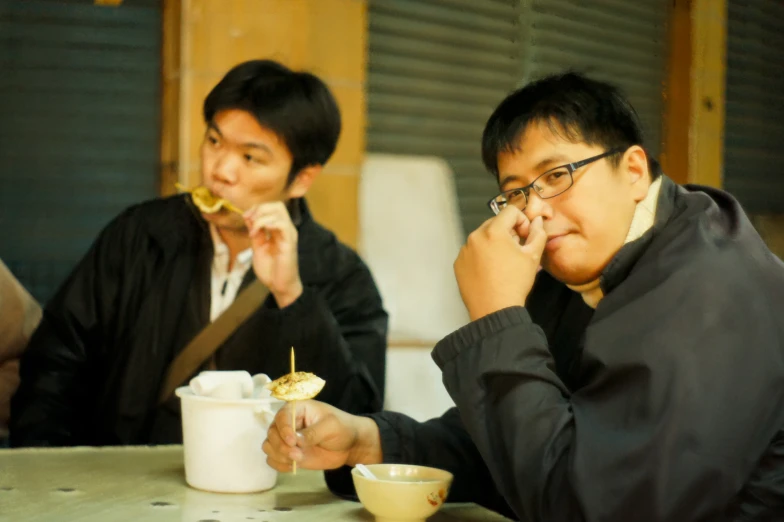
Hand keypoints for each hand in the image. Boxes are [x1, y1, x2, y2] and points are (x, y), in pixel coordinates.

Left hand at [244, 202, 302, 307]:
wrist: (279, 286)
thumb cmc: (271, 270)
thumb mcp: (258, 247)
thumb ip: (255, 232)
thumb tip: (248, 217)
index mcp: (279, 230)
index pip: (272, 208)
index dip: (256, 209)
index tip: (245, 218)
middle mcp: (286, 229)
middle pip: (277, 205)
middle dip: (259, 209)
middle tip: (249, 221)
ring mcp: (289, 234)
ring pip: (279, 211)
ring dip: (261, 217)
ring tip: (253, 231)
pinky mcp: (290, 242)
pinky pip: (282, 224)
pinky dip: (268, 223)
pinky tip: (259, 233)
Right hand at [262, 400, 381, 471]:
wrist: (348, 445)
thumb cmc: (342, 428)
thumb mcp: (331, 426)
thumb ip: (313, 432)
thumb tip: (296, 441)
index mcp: (298, 408)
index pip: (282, 416)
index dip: (284, 429)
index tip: (293, 442)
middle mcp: (288, 422)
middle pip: (272, 432)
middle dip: (281, 446)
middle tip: (297, 455)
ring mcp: (286, 439)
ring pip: (269, 446)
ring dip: (279, 455)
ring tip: (296, 460)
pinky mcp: (287, 453)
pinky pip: (273, 459)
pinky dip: (279, 465)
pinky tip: (293, 467)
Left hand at [454, 206, 546, 320]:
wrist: (494, 310)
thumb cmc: (515, 283)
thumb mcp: (533, 257)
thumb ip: (538, 234)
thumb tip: (538, 222)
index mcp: (493, 231)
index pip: (510, 212)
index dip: (522, 221)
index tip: (525, 237)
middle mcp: (475, 236)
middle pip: (495, 223)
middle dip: (507, 232)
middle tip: (516, 251)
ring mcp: (464, 250)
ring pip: (482, 238)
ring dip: (494, 244)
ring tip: (503, 264)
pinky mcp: (458, 263)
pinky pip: (472, 252)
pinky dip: (481, 256)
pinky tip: (490, 271)